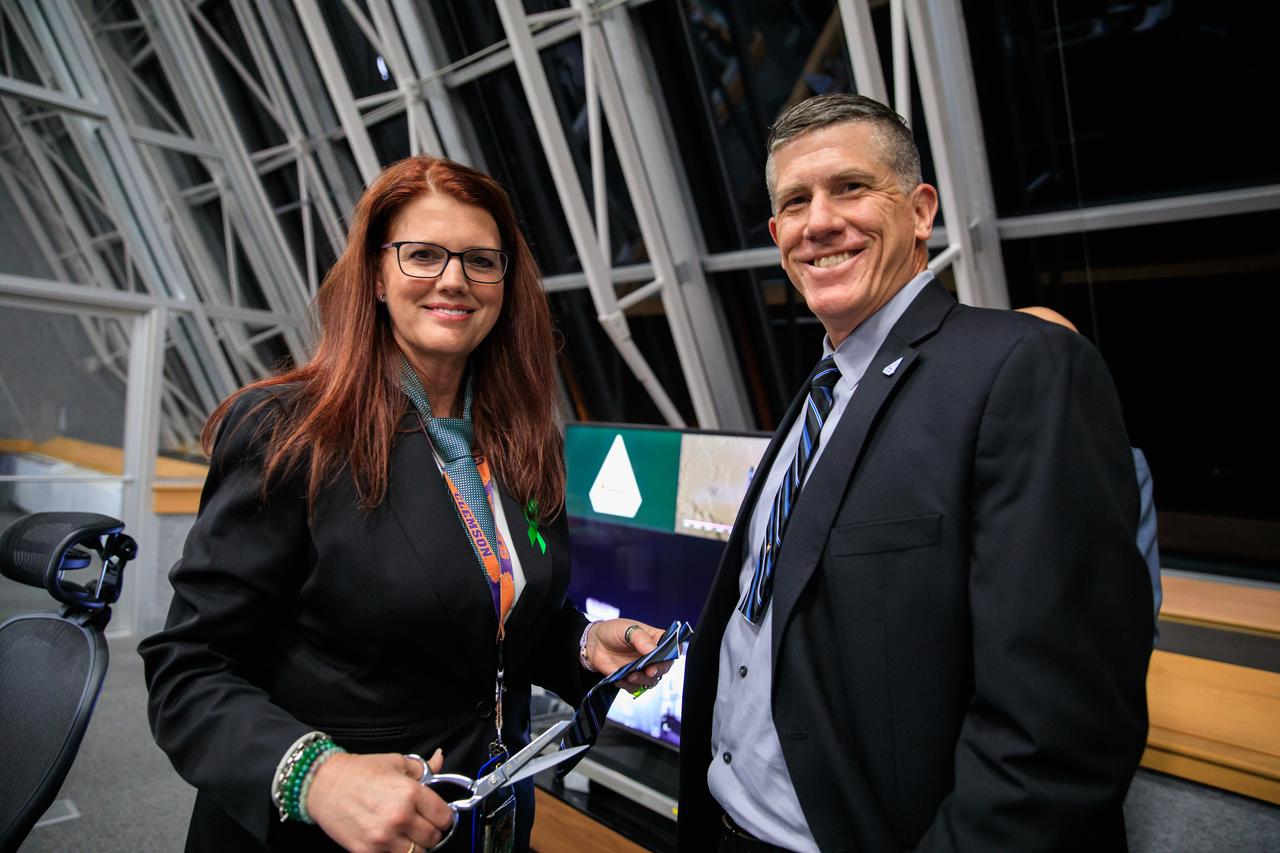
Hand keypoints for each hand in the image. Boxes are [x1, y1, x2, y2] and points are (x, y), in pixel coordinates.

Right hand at [307, 747, 453, 852]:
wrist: (322, 784)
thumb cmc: (358, 771)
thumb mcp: (395, 762)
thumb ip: (422, 768)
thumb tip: (439, 761)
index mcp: (410, 793)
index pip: (444, 816)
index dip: (443, 816)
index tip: (438, 815)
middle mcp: (399, 817)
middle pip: (434, 838)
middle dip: (431, 831)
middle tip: (422, 824)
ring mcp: (383, 838)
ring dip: (415, 845)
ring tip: (406, 834)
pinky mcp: (367, 852)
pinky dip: (397, 852)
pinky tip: (392, 840)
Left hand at [584, 619, 672, 689]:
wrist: (593, 643)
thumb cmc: (612, 631)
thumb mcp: (626, 628)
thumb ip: (640, 638)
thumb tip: (653, 650)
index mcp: (654, 639)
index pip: (673, 646)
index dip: (674, 652)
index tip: (668, 657)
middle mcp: (651, 656)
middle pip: (664, 667)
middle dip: (658, 670)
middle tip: (649, 670)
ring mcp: (641, 668)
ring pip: (651, 680)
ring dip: (643, 680)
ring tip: (631, 674)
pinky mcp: (630, 678)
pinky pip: (635, 688)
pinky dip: (629, 686)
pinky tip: (620, 678)